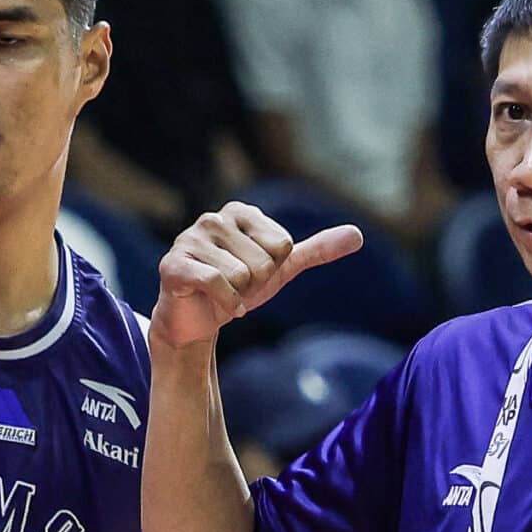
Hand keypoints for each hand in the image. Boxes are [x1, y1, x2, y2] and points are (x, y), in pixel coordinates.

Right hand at [152, 204, 361, 349]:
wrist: (196, 320)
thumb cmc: (238, 287)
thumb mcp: (282, 268)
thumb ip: (318, 250)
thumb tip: (358, 235)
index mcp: (240, 211)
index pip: (284, 245)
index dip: (273, 269)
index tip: (254, 273)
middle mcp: (213, 218)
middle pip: (264, 262)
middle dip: (255, 284)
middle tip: (236, 287)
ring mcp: (189, 239)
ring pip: (242, 276)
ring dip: (238, 295)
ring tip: (222, 292)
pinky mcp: (173, 264)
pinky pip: (218, 284)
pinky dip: (225, 304)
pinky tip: (213, 303)